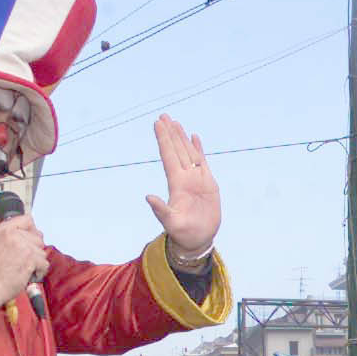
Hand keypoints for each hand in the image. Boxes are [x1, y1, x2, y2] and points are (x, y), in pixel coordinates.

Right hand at [0, 215, 47, 316]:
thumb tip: (33, 234)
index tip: (29, 240)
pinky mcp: (30, 257)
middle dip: (35, 249)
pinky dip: (39, 271)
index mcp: (3, 229)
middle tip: (23, 259)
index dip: (32, 230)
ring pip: (42, 251)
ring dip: (37, 261)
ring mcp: (22, 245)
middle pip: (38, 236)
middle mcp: (12, 234)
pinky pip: (44, 263)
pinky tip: (28, 274)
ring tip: (23, 267)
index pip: (28, 219)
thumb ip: (14, 236)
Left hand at [146, 115, 221, 260]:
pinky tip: (194, 137)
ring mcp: (196, 180)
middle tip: (163, 116)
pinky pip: (202, 162)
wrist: (198, 239)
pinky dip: (198, 149)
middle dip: (170, 134)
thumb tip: (148, 197)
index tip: (157, 124)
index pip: (168, 156)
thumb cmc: (182, 233)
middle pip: (176, 150)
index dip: (163, 140)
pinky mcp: (208, 184)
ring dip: (182, 138)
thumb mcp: (170, 222)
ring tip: (175, 123)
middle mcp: (185, 178)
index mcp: (176, 184)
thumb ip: (160, 210)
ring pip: (188, 153)